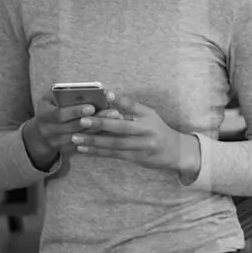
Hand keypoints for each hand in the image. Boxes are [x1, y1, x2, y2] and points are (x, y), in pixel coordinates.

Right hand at [23, 95, 123, 170]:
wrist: (40, 134)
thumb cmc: (51, 108)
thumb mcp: (50, 98)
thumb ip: (63, 92)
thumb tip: (86, 88)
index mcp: (44, 115)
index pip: (59, 114)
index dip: (75, 111)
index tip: (92, 107)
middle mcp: (49, 131)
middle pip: (74, 127)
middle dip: (95, 120)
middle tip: (113, 112)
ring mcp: (58, 143)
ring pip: (83, 137)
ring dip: (101, 128)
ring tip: (117, 118)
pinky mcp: (67, 150)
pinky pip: (86, 145)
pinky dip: (100, 137)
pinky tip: (114, 129)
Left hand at [72, 93, 199, 176]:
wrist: (175, 151)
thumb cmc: (158, 129)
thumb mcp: (150, 115)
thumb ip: (131, 107)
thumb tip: (109, 95)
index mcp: (148, 117)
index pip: (133, 106)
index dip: (120, 101)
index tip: (105, 94)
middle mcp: (145, 131)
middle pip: (121, 127)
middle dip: (100, 124)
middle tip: (82, 120)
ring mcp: (140, 146)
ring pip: (114, 143)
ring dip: (94, 141)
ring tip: (76, 138)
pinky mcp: (135, 158)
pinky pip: (113, 154)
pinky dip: (98, 151)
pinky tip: (84, 149)